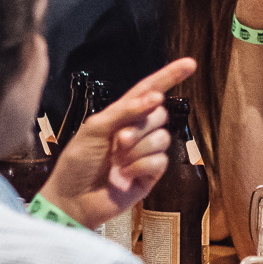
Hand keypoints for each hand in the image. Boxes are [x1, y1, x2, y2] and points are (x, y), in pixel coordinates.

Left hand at [40, 59, 196, 227]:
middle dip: (141, 126)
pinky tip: (125, 176)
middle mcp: (136, 131)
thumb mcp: (95, 128)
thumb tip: (156, 97)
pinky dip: (141, 167)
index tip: (190, 64)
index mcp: (122, 116)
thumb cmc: (77, 163)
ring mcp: (144, 153)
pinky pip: (160, 161)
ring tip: (117, 162)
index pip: (149, 90)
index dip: (169, 77)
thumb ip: (125, 111)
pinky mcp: (150, 175)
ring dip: (138, 149)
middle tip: (119, 141)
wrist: (72, 199)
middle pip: (159, 114)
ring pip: (162, 138)